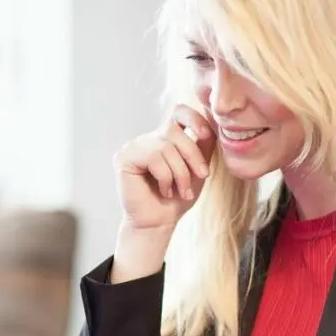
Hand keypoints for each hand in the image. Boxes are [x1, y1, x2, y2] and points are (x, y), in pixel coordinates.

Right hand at [115, 105, 215, 230]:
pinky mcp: (124, 158)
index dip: (193, 118)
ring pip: (166, 147)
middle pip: (174, 130)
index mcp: (165, 138)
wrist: (160, 223)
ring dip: (180, 173)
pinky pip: (153, 158)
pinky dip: (165, 177)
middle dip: (193, 155)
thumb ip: (203, 144)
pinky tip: (164, 190)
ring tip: (181, 191)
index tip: (205, 134)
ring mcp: (134, 147)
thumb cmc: (178, 198)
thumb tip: (211, 121)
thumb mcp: (197, 168)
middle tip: (203, 176)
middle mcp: (148, 139)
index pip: (178, 112)